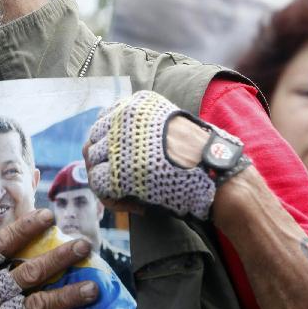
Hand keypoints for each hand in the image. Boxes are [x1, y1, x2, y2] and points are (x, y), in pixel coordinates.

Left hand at [83, 90, 247, 219]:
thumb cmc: (197, 154)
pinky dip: (111, 197)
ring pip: (94, 164)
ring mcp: (118, 143)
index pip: (103, 123)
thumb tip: (109, 148)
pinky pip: (98, 183)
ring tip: (129, 196)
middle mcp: (122, 118)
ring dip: (107, 183)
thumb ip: (141, 129)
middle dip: (104, 165)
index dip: (110, 147)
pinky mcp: (117, 170)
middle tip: (123, 184)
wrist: (213, 171)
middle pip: (94, 143)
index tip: (122, 163)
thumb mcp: (168, 125)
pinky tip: (134, 204)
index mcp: (135, 105)